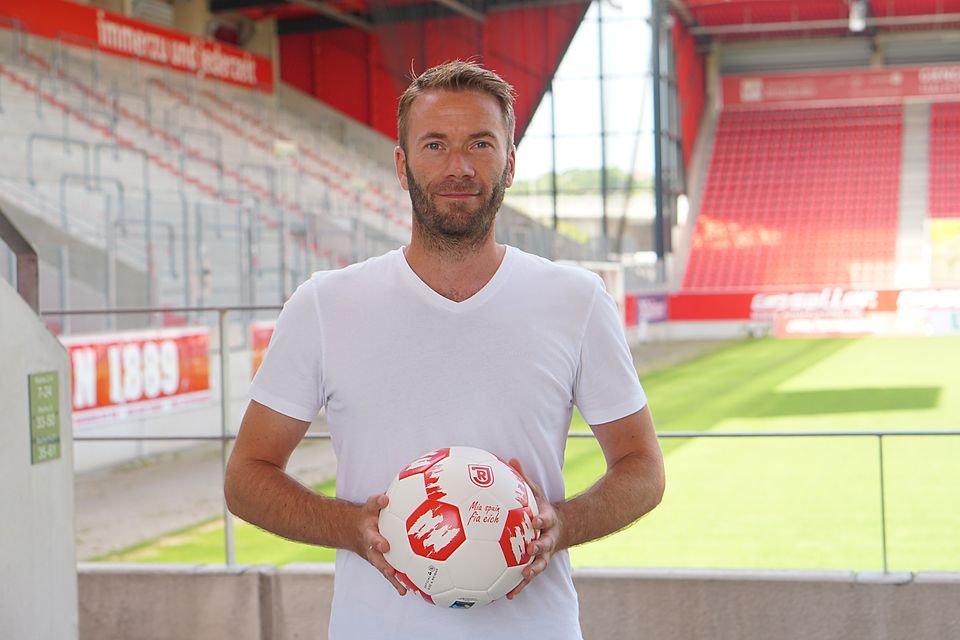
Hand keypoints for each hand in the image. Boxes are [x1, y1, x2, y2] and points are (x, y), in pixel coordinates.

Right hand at [356, 494, 406, 596]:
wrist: (352, 530)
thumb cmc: (366, 516)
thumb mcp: (369, 507)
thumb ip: (377, 501)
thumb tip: (385, 498)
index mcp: (368, 534)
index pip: (372, 537)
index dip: (377, 542)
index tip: (384, 546)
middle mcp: (371, 549)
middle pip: (377, 559)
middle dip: (384, 565)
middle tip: (391, 571)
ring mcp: (375, 558)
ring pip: (383, 570)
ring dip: (392, 579)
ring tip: (402, 589)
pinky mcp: (380, 563)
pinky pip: (389, 574)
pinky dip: (397, 583)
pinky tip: (406, 590)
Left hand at [505, 459, 560, 599]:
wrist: (561, 528)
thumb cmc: (540, 508)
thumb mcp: (535, 492)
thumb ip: (523, 479)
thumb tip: (510, 459)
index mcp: (547, 520)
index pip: (545, 519)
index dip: (540, 519)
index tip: (534, 520)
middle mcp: (548, 538)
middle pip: (545, 544)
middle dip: (538, 547)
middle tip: (529, 549)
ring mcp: (544, 553)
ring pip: (540, 564)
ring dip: (532, 571)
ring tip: (522, 577)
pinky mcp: (537, 564)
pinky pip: (528, 577)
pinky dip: (520, 586)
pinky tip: (508, 595)